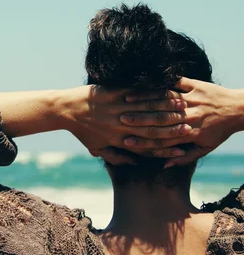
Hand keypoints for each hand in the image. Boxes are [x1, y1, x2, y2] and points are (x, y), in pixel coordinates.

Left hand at [62, 85, 190, 164]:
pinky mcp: (112, 92)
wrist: (65, 110)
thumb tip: (134, 163)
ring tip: (184, 109)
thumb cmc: (81, 131)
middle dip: (172, 130)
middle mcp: (119, 126)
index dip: (165, 150)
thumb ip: (116, 157)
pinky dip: (151, 92)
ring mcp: (116, 108)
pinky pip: (135, 92)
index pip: (146, 148)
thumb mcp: (96, 148)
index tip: (181, 151)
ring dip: (167, 110)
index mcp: (117, 140)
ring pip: (147, 111)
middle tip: (191, 128)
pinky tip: (164, 91)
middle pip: (151, 130)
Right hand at [120, 77, 243, 166]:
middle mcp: (191, 116)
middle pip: (160, 118)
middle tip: (120, 119)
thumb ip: (185, 158)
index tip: (126, 140)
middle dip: (139, 119)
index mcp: (192, 133)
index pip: (163, 138)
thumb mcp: (205, 148)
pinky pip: (175, 83)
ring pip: (165, 99)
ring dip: (144, 99)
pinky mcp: (196, 85)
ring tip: (126, 100)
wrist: (240, 109)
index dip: (143, 140)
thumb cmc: (220, 131)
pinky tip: (144, 84)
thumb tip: (164, 165)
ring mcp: (193, 99)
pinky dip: (158, 84)